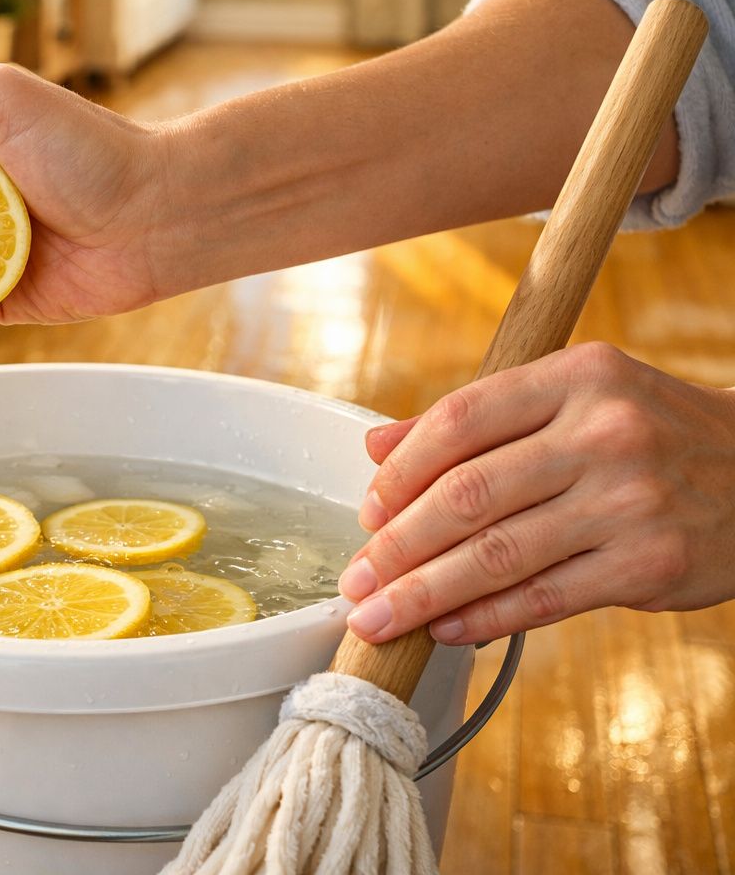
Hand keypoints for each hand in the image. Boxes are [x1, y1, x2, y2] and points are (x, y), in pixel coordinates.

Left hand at [338, 342, 734, 644]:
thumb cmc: (645, 432)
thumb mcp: (570, 398)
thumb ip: (473, 420)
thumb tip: (375, 446)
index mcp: (575, 377)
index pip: (459, 421)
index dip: (400, 473)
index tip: (366, 514)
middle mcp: (603, 433)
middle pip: (468, 495)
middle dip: (397, 546)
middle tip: (356, 582)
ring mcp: (629, 501)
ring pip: (498, 554)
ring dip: (424, 593)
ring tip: (379, 617)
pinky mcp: (650, 564)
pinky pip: (543, 598)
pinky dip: (484, 618)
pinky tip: (444, 629)